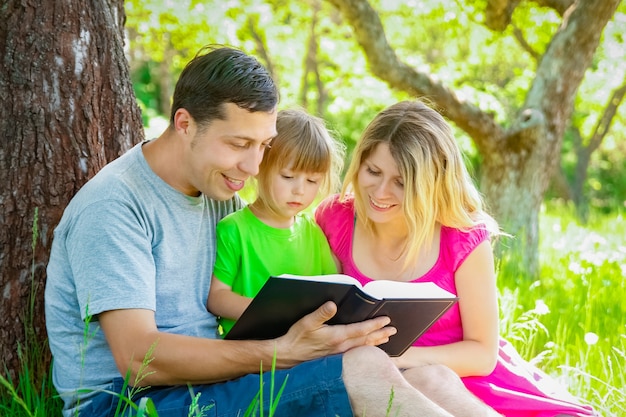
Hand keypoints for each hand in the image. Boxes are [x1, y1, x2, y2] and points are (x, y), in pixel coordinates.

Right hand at [275, 301, 396, 366]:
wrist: (289, 356)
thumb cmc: (297, 338)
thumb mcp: (307, 322)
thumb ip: (321, 313)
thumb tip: (333, 305)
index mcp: (337, 337)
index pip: (360, 330)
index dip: (374, 324)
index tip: (386, 320)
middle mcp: (341, 347)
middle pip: (366, 340)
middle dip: (380, 333)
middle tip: (393, 330)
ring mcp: (339, 354)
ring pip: (362, 347)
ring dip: (375, 342)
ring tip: (386, 339)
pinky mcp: (336, 358)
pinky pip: (356, 353)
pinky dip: (365, 349)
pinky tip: (367, 348)